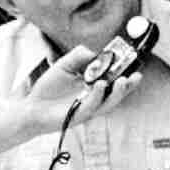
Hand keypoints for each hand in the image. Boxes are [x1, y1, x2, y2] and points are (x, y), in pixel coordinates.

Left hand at [21, 45, 142, 134]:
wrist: (32, 106)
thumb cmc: (49, 87)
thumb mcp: (64, 65)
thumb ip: (79, 56)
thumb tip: (94, 53)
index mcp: (94, 86)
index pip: (114, 80)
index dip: (125, 72)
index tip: (133, 62)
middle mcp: (95, 98)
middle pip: (117, 94)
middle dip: (128, 86)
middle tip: (136, 75)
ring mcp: (88, 108)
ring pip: (108, 103)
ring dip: (117, 92)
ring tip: (123, 81)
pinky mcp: (79, 116)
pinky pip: (92, 106)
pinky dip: (97, 96)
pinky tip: (100, 85)